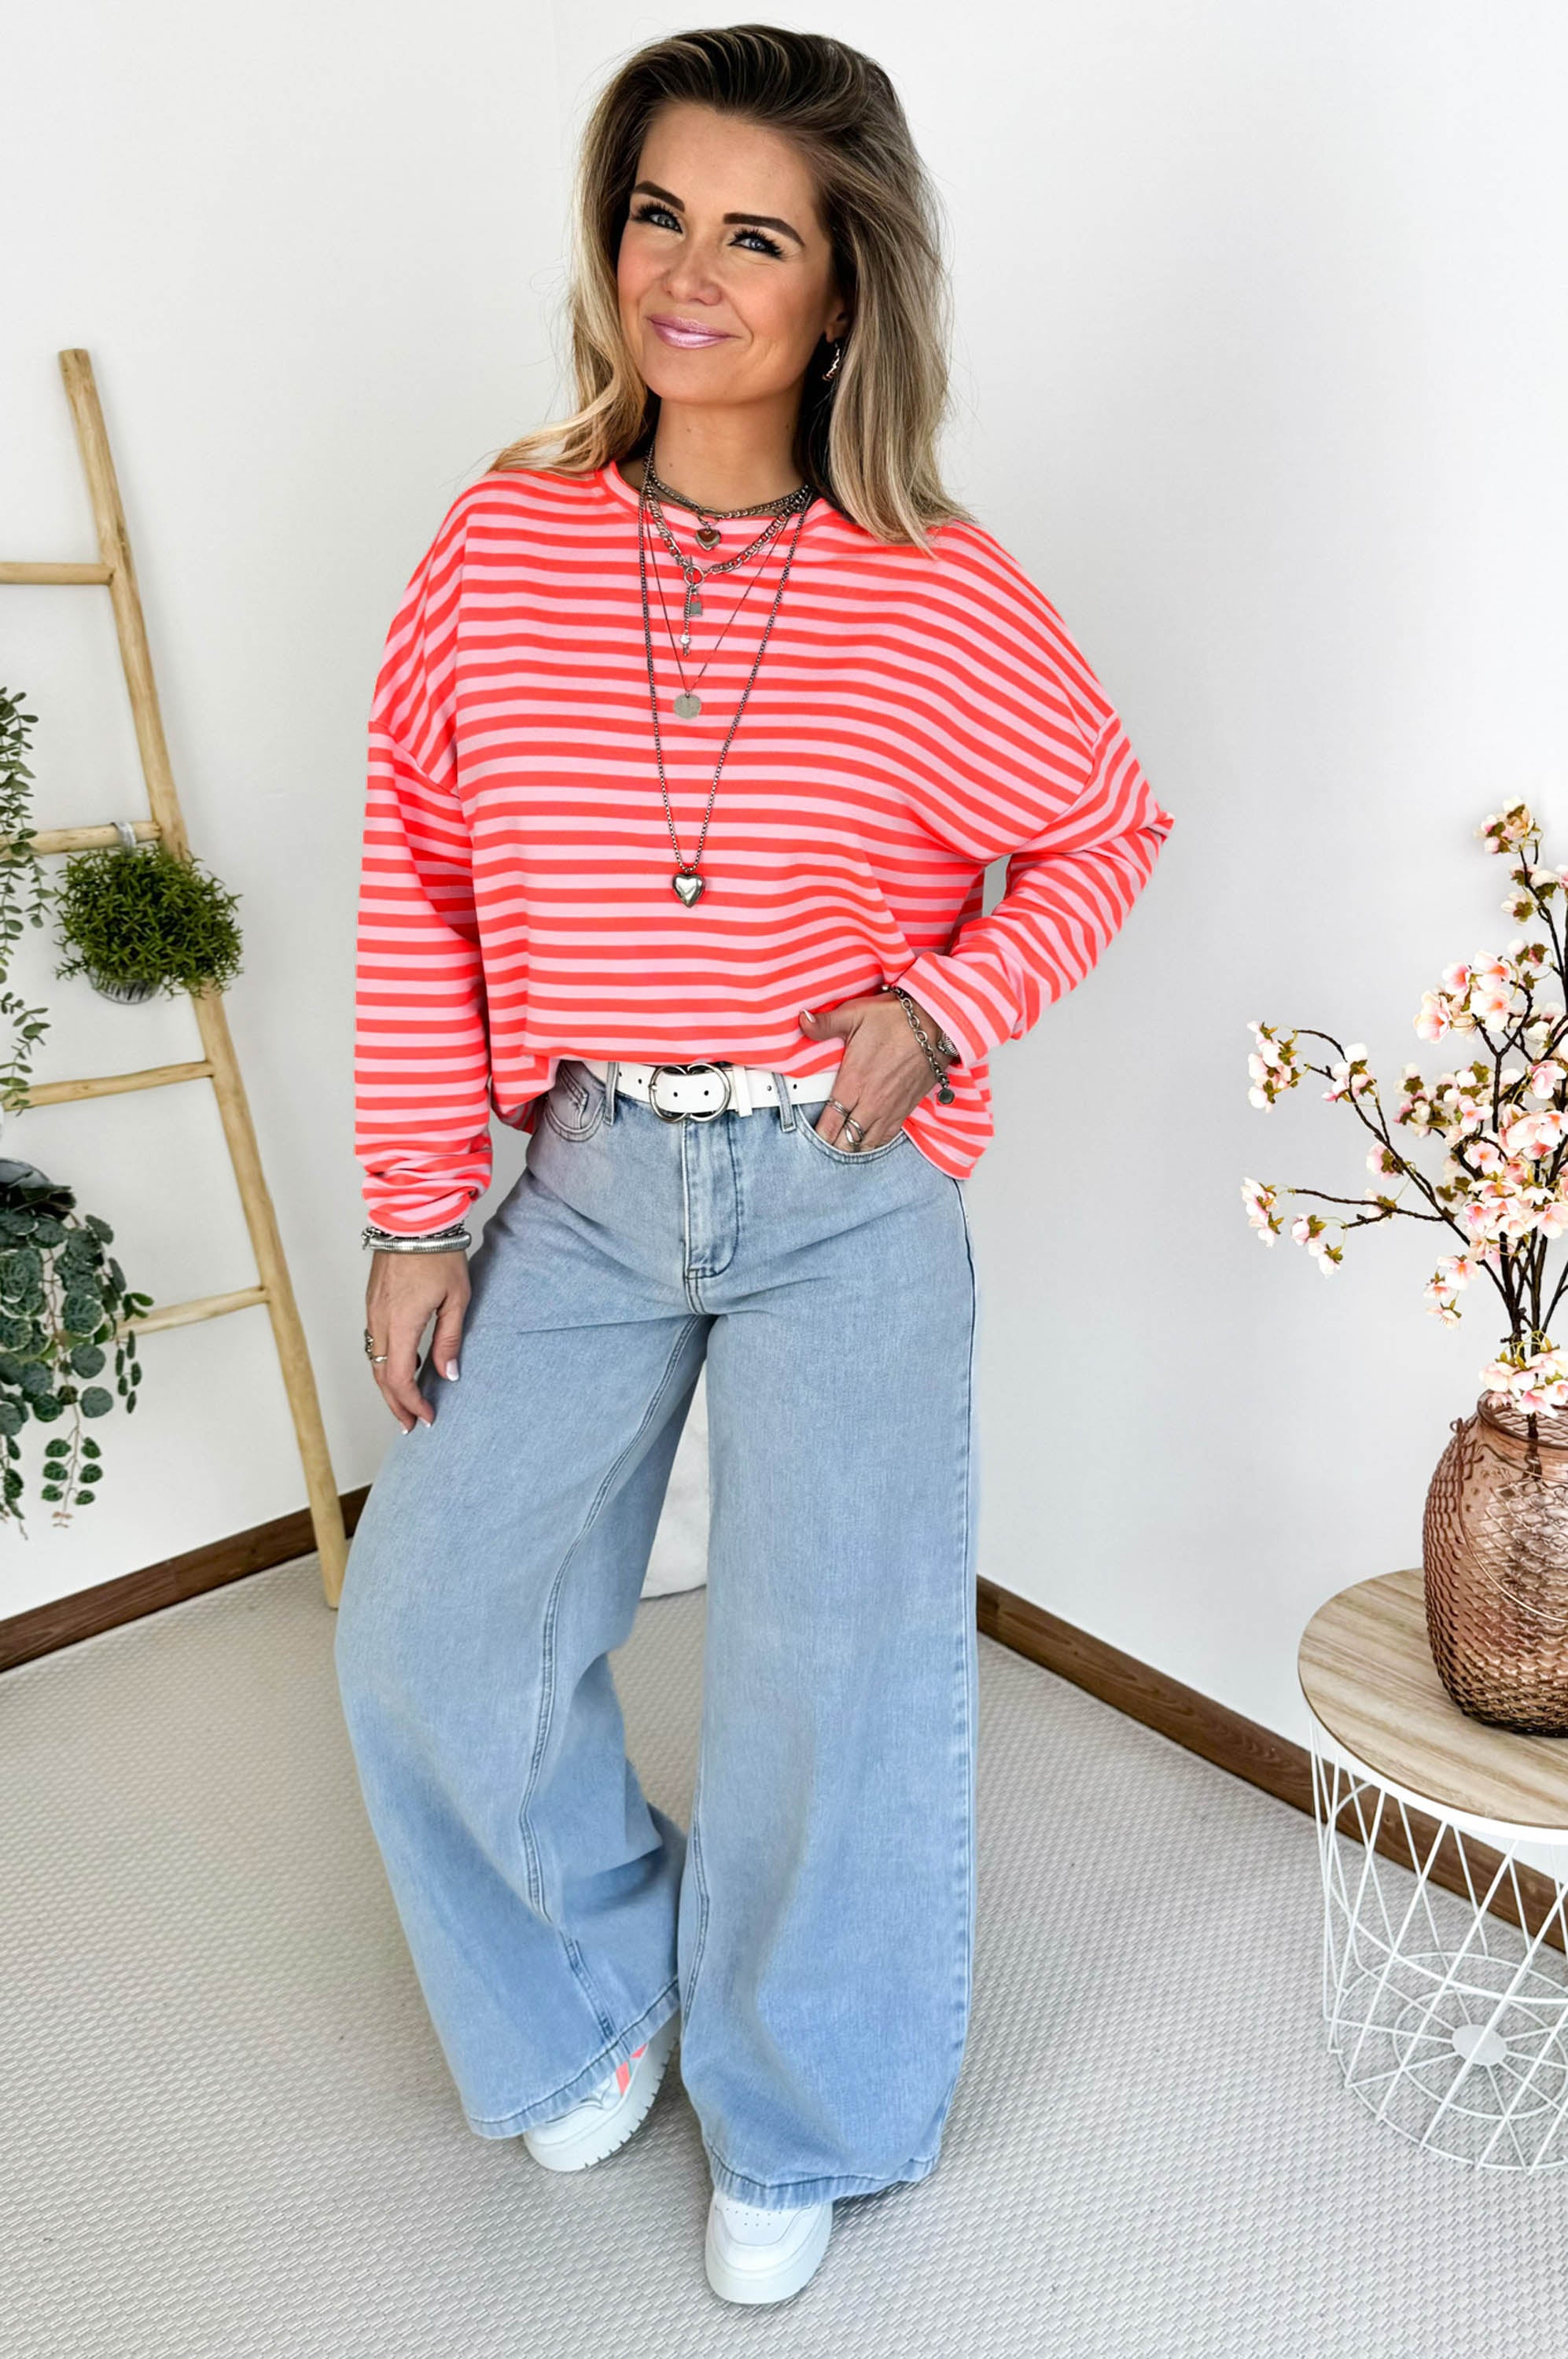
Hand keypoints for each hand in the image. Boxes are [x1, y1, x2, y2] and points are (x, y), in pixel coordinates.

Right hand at [365, 1250, 469, 1432]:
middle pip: (382, 1376)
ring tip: (405, 1403)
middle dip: (395, 1404)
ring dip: (389, 1386)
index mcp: (401, 1324)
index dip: (412, 1404)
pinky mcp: (373, 1302)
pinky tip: (403, 1367)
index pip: (400, 1379)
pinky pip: (375, 1342)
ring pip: (375, 1361)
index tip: (427, 1418)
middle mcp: (380, 1321)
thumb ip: (450, 1340)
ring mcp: (372, 1311)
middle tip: (410, 1424)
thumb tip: (448, 1375)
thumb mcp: (456, 1299)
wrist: (414, 1219)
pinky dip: (386, 1363)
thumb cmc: (439, 1254)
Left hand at [797, 991, 952, 1150]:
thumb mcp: (855, 1014)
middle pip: (846, 1140)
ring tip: (842, 1147)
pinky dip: (875, 1143)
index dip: (819, 1134)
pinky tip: (867, 1141)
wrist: (937, 1025)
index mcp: (853, 1082)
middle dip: (833, 1144)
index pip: (831, 1121)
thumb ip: (825, 1023)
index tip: (812, 1138)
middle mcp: (871, 1101)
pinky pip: (887, 1137)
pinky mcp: (906, 1108)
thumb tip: (803, 1020)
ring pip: (867, 1143)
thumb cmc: (897, 1019)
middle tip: (824, 1144)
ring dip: (853, 1147)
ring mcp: (890, 1108)